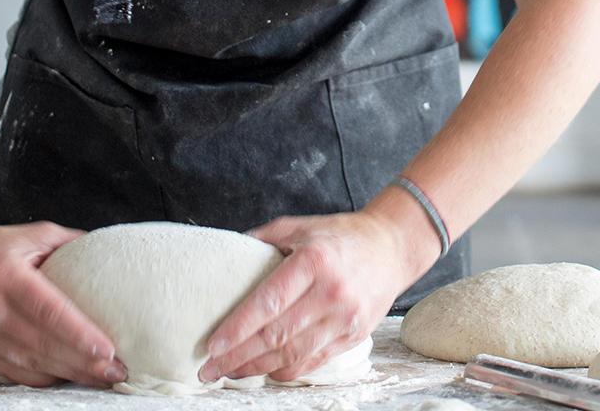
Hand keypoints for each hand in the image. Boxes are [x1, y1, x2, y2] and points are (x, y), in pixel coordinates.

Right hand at [0, 220, 126, 388]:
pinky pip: (14, 373)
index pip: (49, 310)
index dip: (79, 334)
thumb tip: (106, 254)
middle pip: (43, 344)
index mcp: (7, 275)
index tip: (108, 348)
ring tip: (101, 376)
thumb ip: (67, 243)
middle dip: (83, 361)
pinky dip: (43, 377)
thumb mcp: (28, 234)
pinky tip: (67, 376)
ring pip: (30, 364)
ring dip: (68, 374)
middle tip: (117, 369)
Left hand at [198, 209, 433, 383]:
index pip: (269, 301)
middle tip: (209, 368)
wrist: (390, 248)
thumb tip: (230, 250)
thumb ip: (266, 237)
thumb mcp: (302, 225)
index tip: (213, 344)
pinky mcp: (352, 337)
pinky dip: (286, 371)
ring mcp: (344, 319)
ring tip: (229, 373)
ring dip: (257, 368)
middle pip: (277, 334)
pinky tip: (265, 372)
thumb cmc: (341, 235)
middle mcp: (330, 292)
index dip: (239, 327)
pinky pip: (313, 362)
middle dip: (238, 355)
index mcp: (314, 260)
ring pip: (293, 354)